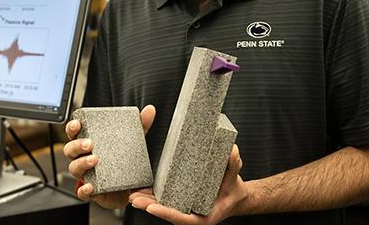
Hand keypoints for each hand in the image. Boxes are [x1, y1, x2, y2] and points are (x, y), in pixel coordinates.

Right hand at [63, 105, 155, 208]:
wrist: (130, 189)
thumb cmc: (124, 161)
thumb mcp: (133, 142)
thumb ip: (140, 126)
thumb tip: (150, 110)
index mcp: (88, 143)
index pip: (74, 133)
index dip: (72, 127)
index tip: (78, 124)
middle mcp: (83, 158)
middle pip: (70, 149)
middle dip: (77, 145)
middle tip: (90, 143)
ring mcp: (85, 175)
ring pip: (74, 168)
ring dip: (81, 163)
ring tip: (95, 160)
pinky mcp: (91, 192)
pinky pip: (81, 192)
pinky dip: (83, 190)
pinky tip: (90, 186)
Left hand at [129, 144, 248, 224]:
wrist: (235, 196)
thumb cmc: (234, 189)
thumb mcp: (235, 177)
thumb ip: (233, 165)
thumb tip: (232, 150)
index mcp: (203, 216)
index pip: (182, 218)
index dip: (166, 213)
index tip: (152, 208)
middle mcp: (192, 214)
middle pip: (168, 213)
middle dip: (149, 207)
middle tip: (134, 199)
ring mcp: (185, 208)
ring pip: (164, 207)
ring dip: (147, 201)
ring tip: (132, 194)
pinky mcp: (182, 200)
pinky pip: (166, 200)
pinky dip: (153, 196)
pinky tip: (141, 189)